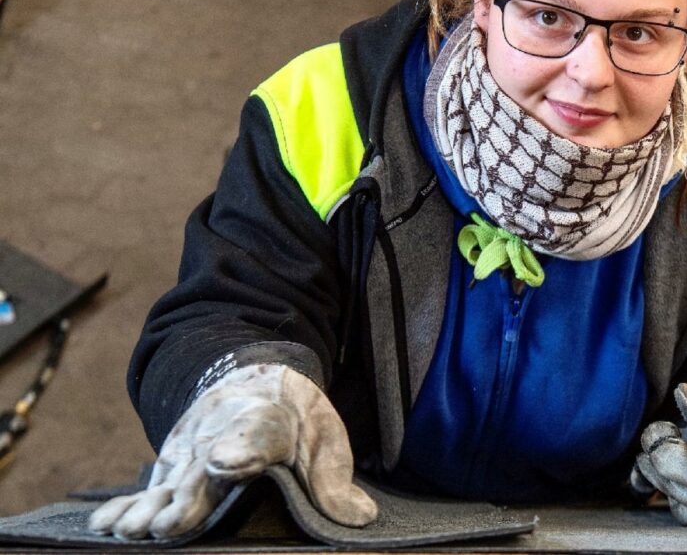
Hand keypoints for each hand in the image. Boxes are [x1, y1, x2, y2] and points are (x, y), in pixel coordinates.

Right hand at [88, 364, 375, 539]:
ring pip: (169, 482)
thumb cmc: (296, 416)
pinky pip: (148, 487)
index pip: (255, 436)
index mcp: (267, 425)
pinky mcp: (173, 465)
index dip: (241, 450)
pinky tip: (103, 525)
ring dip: (148, 507)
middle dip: (185, 498)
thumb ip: (334, 480)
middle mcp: (222, 439)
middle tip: (165, 525)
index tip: (224, 462)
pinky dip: (124, 504)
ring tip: (129, 531)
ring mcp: (192, 452)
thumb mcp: (325, 437)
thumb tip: (359, 518)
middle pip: (202, 470)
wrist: (255, 379)